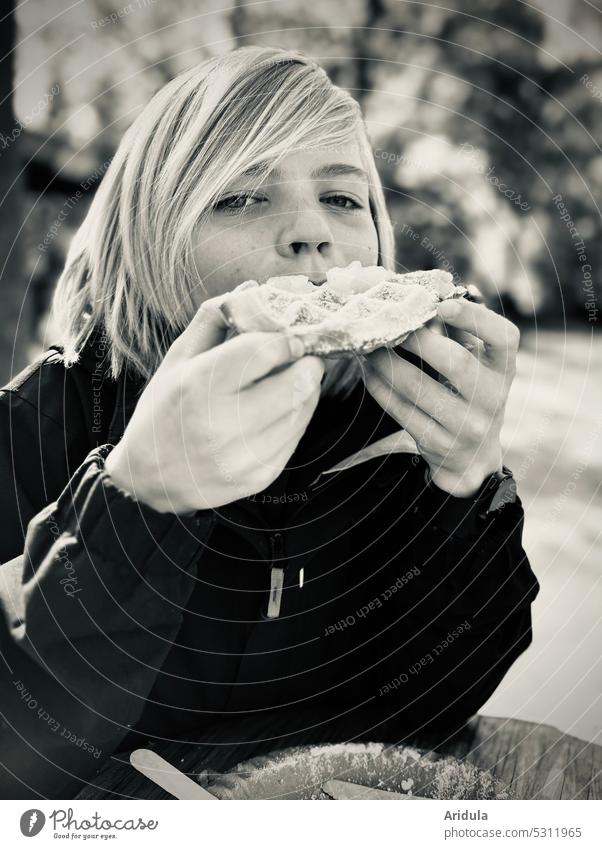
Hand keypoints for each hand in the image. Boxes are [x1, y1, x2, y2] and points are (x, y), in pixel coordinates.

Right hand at [106, 297, 323, 513]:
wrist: (150, 481)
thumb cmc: (163, 411)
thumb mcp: (178, 360)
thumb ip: (214, 321)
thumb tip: (252, 291)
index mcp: (199, 385)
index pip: (265, 350)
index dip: (286, 339)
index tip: (290, 336)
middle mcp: (223, 422)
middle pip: (296, 380)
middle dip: (308, 362)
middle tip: (304, 355)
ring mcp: (244, 455)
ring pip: (303, 408)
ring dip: (306, 389)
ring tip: (293, 380)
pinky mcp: (260, 476)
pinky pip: (296, 436)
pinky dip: (296, 417)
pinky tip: (280, 410)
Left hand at [361, 298, 519, 496]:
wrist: (473, 458)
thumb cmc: (471, 395)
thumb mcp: (479, 366)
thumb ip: (459, 332)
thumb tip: (425, 293)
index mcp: (504, 369)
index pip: (503, 338)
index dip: (475, 318)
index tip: (442, 305)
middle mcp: (490, 398)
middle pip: (454, 362)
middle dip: (417, 340)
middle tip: (388, 323)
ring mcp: (465, 425)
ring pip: (418, 388)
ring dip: (386, 363)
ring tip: (367, 345)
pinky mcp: (437, 443)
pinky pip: (402, 411)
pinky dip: (380, 388)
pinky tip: (369, 371)